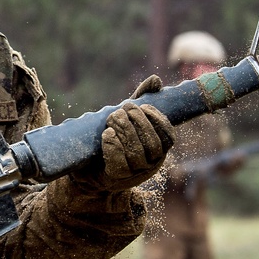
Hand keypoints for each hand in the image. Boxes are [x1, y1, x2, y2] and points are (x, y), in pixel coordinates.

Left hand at [76, 75, 174, 192]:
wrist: (89, 165)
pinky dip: (113, 146)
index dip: (158, 120)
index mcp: (159, 148)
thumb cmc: (115, 136)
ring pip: (136, 153)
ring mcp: (135, 173)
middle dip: (137, 123)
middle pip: (152, 144)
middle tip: (122, 110)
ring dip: (124, 131)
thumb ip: (141, 99)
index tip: (143, 106)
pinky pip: (120, 164)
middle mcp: (151, 163)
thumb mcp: (128, 117)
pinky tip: (107, 134)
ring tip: (112, 118)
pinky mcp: (118, 178)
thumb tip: (156, 80)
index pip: (168, 136)